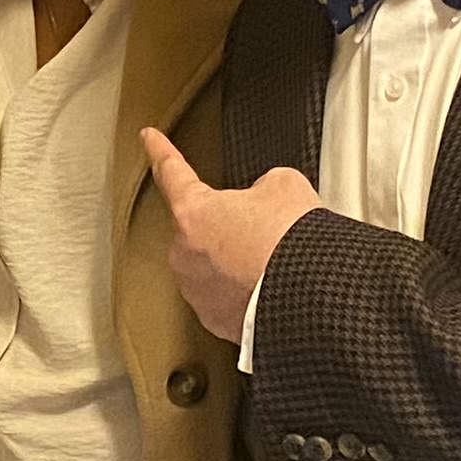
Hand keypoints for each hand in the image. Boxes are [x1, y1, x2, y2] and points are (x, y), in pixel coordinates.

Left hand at [142, 127, 321, 344]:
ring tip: (274, 263)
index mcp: (193, 213)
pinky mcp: (215, 322)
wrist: (312, 298)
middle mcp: (185, 256)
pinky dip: (244, 292)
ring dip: (236, 262)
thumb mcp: (284, 186)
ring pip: (213, 266)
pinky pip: (226, 298)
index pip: (172, 172)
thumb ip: (261, 187)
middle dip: (228, 227)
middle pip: (200, 229)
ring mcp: (198, 292)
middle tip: (266, 230)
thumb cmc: (294, 244)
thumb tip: (263, 201)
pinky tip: (271, 288)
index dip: (161, 151)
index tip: (148, 139)